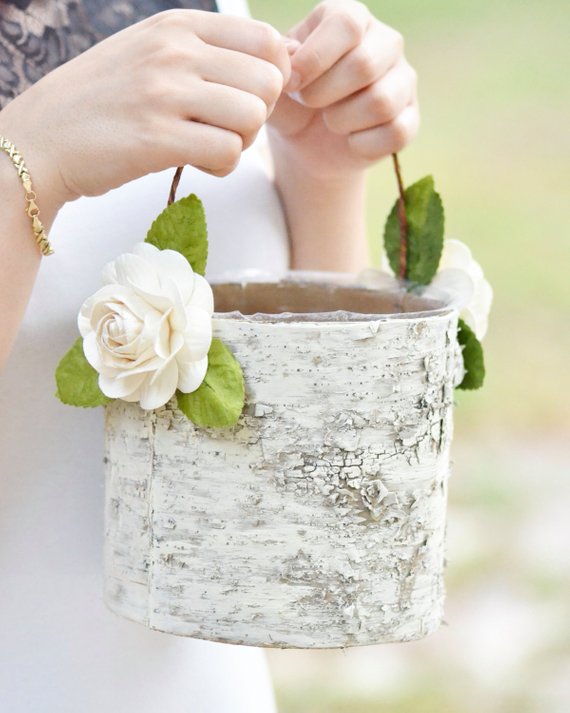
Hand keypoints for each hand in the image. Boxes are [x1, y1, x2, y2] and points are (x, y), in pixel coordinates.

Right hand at [0, 10, 290, 205]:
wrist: (44, 139)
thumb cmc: (103, 101)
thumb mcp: (150, 52)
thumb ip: (202, 53)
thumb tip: (272, 66)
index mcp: (178, 25)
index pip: (268, 42)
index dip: (270, 80)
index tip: (244, 101)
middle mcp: (175, 51)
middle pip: (269, 83)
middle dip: (259, 114)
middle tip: (227, 128)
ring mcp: (165, 93)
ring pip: (254, 117)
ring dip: (242, 142)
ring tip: (209, 145)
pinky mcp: (157, 138)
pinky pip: (229, 153)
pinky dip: (222, 167)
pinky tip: (196, 163)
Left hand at [268, 0, 418, 178]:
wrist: (308, 144)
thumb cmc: (293, 101)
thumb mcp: (278, 80)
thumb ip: (279, 63)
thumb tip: (293, 54)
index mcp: (352, 19)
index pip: (346, 24)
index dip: (315, 58)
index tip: (292, 83)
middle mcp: (386, 43)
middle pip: (364, 64)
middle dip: (324, 93)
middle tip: (308, 103)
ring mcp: (404, 81)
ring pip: (381, 102)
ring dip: (342, 120)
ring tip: (330, 120)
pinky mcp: (410, 119)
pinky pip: (395, 132)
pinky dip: (362, 144)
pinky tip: (349, 140)